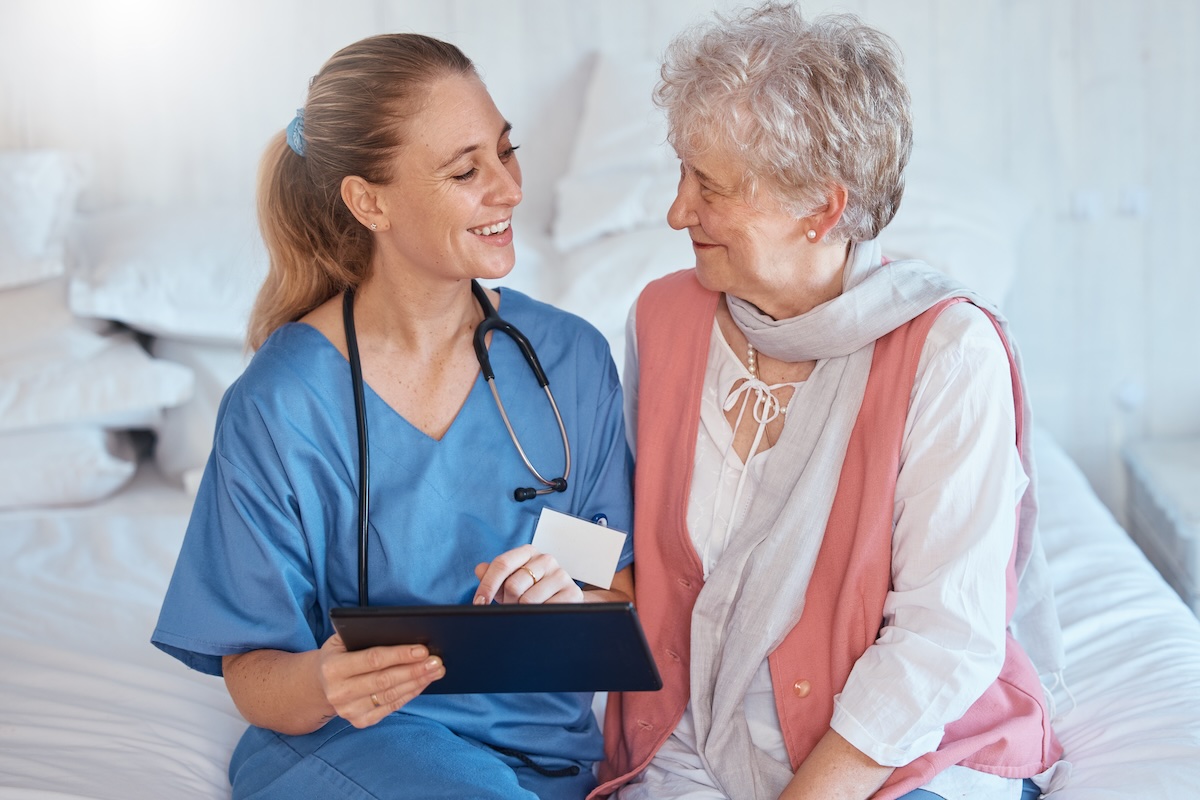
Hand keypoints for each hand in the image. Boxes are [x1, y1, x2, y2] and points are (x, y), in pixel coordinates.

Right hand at [315, 632, 444, 728]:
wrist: (320, 684)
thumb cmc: (339, 654)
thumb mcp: (341, 640)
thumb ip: (364, 634)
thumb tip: (402, 631)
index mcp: (333, 667)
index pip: (373, 660)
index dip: (400, 655)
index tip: (423, 650)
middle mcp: (338, 692)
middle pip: (385, 680)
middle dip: (415, 670)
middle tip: (437, 662)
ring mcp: (349, 710)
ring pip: (391, 696)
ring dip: (417, 683)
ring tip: (436, 671)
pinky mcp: (360, 721)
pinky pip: (391, 708)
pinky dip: (410, 695)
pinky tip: (422, 683)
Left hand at [473, 544, 583, 604]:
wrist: (564, 600)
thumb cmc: (530, 590)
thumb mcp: (509, 581)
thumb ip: (492, 574)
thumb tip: (480, 569)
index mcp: (527, 552)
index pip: (502, 564)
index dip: (487, 585)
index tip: (479, 603)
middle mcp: (545, 559)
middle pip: (513, 585)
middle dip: (507, 602)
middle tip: (512, 608)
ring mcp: (560, 575)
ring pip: (528, 599)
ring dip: (521, 611)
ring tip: (527, 611)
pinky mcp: (572, 592)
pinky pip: (545, 609)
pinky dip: (537, 616)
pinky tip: (540, 613)